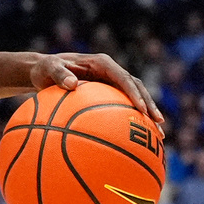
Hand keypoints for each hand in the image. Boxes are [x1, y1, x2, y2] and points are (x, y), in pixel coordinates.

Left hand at [30, 52, 164, 132]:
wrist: (43, 71)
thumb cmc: (45, 69)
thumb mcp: (48, 68)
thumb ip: (59, 74)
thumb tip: (72, 84)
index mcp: (102, 63)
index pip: (123, 77)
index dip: (134, 93)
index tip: (141, 109)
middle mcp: (110, 72)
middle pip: (136, 87)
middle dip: (149, 105)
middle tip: (158, 124)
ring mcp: (111, 83)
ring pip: (135, 97)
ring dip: (147, 114)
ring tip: (159, 135)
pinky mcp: (108, 93)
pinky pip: (123, 107)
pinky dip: (132, 120)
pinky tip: (136, 140)